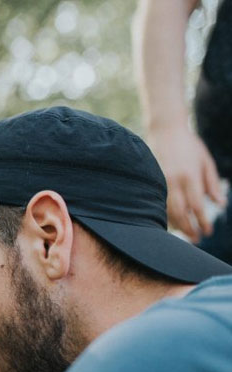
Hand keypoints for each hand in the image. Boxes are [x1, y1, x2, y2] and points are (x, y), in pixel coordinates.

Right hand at [149, 123, 225, 241]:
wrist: (166, 130)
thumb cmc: (190, 145)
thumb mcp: (206, 162)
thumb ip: (212, 184)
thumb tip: (220, 204)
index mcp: (190, 176)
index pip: (197, 206)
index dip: (203, 221)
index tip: (208, 232)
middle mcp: (174, 181)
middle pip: (180, 213)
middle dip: (189, 228)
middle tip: (196, 239)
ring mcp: (160, 182)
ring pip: (167, 211)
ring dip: (176, 225)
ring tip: (185, 234)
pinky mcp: (152, 182)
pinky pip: (158, 204)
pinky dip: (166, 216)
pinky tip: (172, 222)